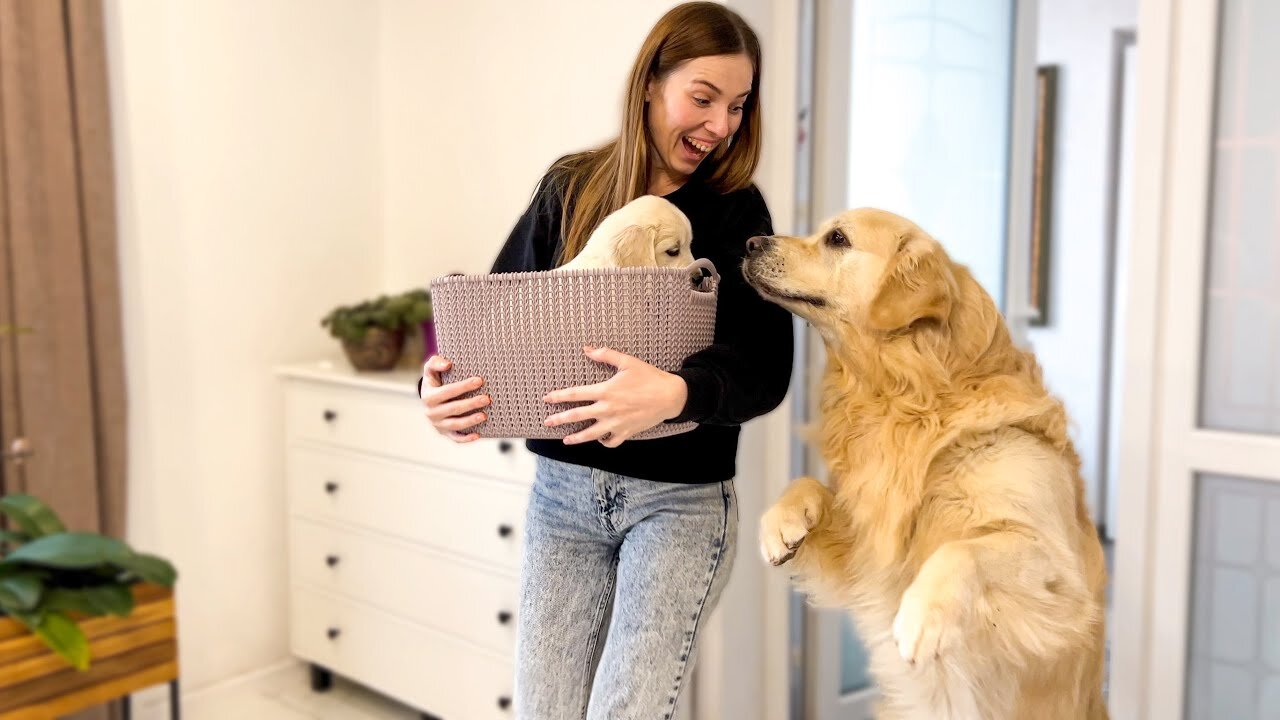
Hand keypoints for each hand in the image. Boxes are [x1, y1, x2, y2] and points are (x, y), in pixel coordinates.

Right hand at [421, 355, 489, 442]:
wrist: (430, 399)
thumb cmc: (434, 381)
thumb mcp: (430, 370)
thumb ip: (436, 363)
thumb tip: (448, 364)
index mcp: (428, 397)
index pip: (448, 391)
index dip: (463, 386)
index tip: (479, 380)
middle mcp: (431, 412)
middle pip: (454, 408)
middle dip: (471, 403)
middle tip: (487, 399)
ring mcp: (438, 424)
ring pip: (455, 425)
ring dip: (470, 421)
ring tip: (484, 415)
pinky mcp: (445, 433)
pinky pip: (455, 438)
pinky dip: (466, 439)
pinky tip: (478, 435)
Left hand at [543, 346, 686, 447]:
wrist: (670, 396)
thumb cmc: (649, 377)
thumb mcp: (627, 362)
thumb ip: (605, 354)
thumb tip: (587, 349)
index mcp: (605, 391)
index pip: (575, 394)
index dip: (559, 396)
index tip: (547, 399)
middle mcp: (607, 409)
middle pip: (577, 416)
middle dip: (559, 420)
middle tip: (547, 422)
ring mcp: (616, 423)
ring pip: (590, 435)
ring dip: (576, 438)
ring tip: (565, 440)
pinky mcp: (626, 432)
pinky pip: (610, 442)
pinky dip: (603, 442)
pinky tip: (599, 440)